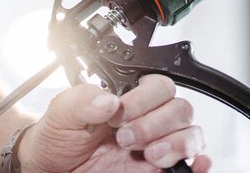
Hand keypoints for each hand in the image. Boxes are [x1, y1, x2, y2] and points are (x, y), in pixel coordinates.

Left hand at [18, 74, 210, 171]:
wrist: (52, 170)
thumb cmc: (58, 138)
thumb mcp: (61, 112)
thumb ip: (82, 98)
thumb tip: (109, 100)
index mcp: (129, 99)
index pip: (159, 86)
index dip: (144, 98)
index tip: (119, 113)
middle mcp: (147, 119)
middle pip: (180, 109)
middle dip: (155, 123)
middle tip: (125, 137)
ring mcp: (156, 146)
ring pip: (190, 134)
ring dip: (175, 142)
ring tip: (148, 155)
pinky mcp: (158, 170)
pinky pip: (190, 164)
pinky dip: (198, 164)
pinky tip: (194, 166)